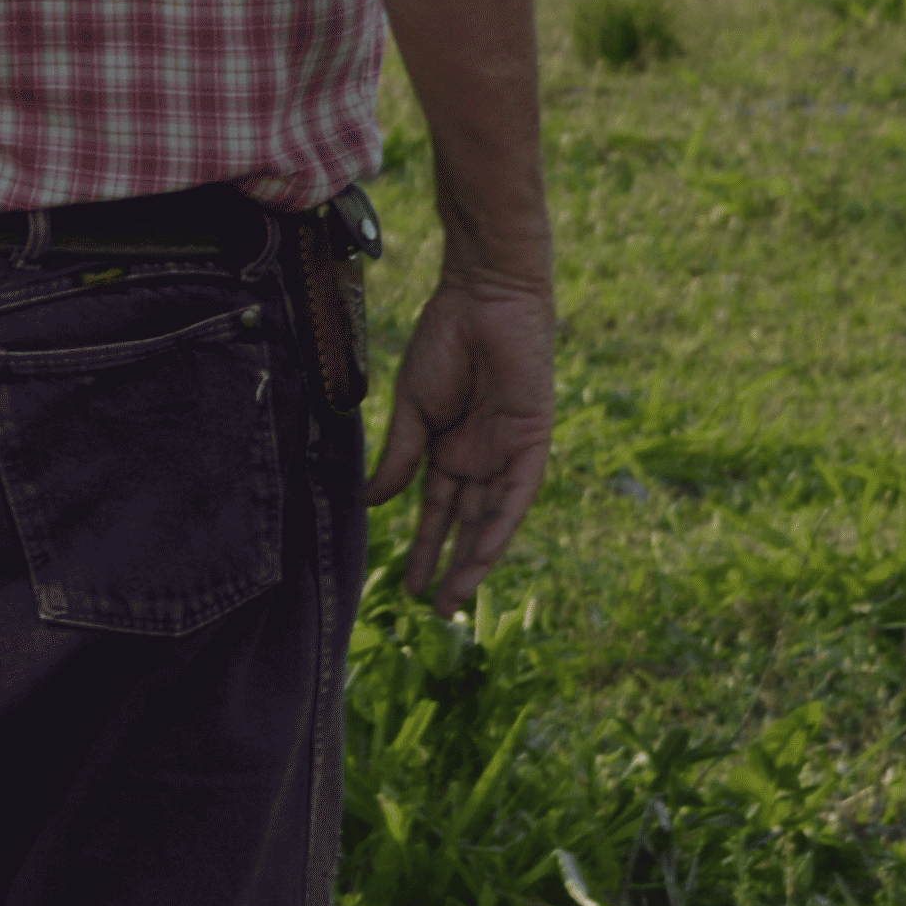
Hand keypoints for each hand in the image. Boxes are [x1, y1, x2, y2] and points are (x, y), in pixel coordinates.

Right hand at [362, 263, 558, 610]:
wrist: (482, 295)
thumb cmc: (444, 340)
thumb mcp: (412, 406)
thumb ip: (400, 456)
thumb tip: (373, 503)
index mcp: (450, 449)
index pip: (440, 511)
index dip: (426, 548)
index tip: (409, 586)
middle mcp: (481, 457)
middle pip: (469, 523)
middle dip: (453, 565)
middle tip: (437, 610)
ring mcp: (507, 449)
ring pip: (493, 516)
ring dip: (477, 557)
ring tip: (455, 598)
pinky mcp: (532, 438)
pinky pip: (519, 491)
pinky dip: (503, 523)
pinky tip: (485, 555)